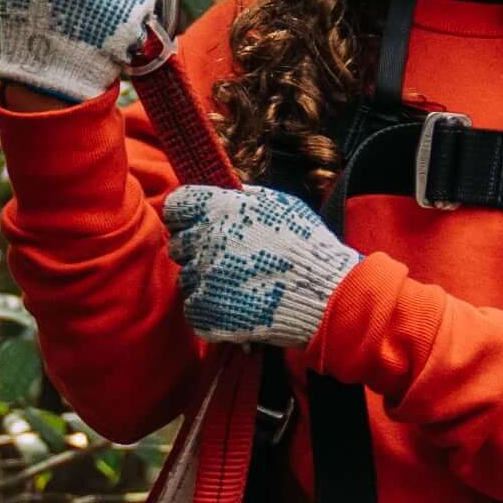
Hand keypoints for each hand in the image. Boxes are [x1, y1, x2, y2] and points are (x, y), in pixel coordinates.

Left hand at [163, 181, 354, 353]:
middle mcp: (205, 240)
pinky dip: (212, 309)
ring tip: (242, 285)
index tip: (198, 225)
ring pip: (188, 278)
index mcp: (219, 209)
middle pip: (179, 244)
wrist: (326, 295)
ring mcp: (203, 279)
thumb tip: (218, 191)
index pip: (176, 206)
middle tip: (230, 259)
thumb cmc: (307, 245)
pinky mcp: (205, 312)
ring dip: (207, 281)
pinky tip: (240, 305)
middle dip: (198, 250)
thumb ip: (241, 196)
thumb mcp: (277, 203)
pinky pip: (194, 308)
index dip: (186, 216)